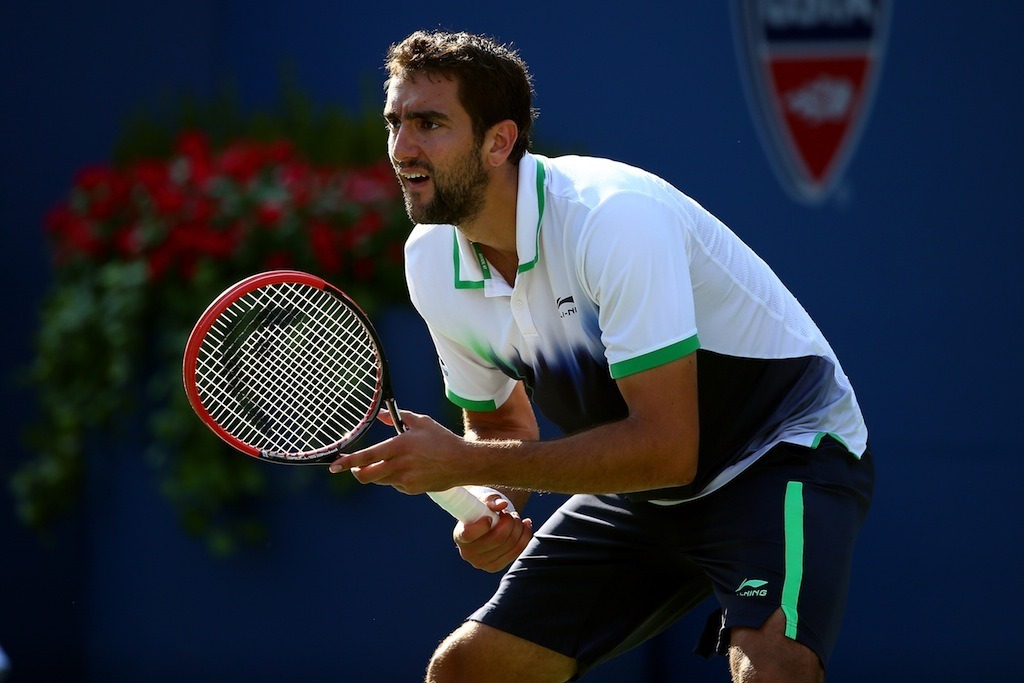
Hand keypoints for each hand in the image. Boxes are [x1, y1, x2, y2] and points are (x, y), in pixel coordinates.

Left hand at [328, 410, 463, 493]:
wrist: (463, 463)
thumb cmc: (442, 439)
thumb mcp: (421, 422)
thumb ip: (398, 417)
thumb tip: (378, 413)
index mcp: (399, 446)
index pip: (366, 457)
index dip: (348, 462)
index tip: (334, 465)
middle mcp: (400, 465)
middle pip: (366, 476)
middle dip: (356, 472)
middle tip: (356, 467)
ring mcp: (405, 480)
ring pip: (379, 481)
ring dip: (376, 473)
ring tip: (389, 462)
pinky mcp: (411, 489)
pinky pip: (394, 485)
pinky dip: (394, 478)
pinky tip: (409, 469)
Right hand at [454, 493, 533, 572]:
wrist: (482, 521)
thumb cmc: (480, 508)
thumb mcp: (482, 500)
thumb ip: (490, 500)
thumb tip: (502, 504)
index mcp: (459, 536)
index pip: (470, 534)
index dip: (483, 525)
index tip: (491, 516)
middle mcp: (468, 553)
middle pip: (497, 539)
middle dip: (509, 522)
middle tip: (509, 513)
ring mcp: (482, 563)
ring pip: (510, 545)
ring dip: (518, 527)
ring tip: (516, 517)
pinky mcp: (495, 566)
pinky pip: (516, 552)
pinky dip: (525, 536)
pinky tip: (526, 524)